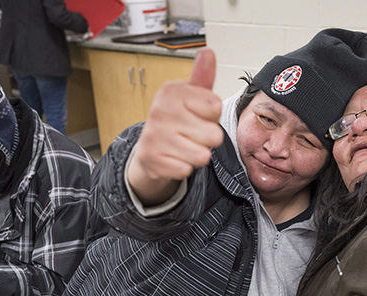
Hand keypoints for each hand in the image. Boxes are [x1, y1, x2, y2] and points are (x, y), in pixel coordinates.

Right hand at [126, 48, 223, 205]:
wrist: (150, 147)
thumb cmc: (179, 119)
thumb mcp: (192, 96)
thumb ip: (203, 77)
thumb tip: (208, 53)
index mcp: (172, 91)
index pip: (216, 108)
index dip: (213, 116)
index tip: (198, 114)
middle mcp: (160, 110)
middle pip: (214, 135)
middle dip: (208, 139)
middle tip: (192, 134)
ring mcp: (153, 135)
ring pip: (202, 156)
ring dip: (198, 155)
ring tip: (185, 146)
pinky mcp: (151, 159)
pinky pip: (186, 170)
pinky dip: (184, 168)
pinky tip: (174, 158)